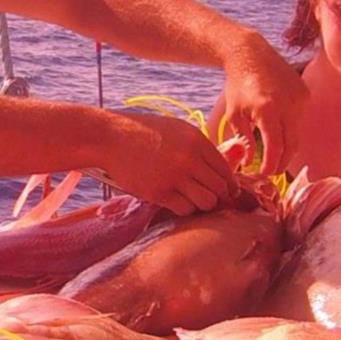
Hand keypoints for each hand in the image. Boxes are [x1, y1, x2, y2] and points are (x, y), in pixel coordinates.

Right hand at [101, 110, 236, 215]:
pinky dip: (184, 208)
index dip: (229, 184)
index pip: (226, 170)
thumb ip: (199, 148)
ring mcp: (174, 176)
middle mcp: (189, 158)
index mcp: (197, 141)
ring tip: (192, 199)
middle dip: (219, 197)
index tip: (227, 191)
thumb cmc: (144, 133)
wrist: (111, 137)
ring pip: (206, 202)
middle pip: (220, 189)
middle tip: (210, 198)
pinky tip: (176, 201)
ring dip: (201, 204)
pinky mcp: (159, 192)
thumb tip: (223, 169)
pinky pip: (185, 209)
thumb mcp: (178, 130)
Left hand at [221, 33, 307, 175]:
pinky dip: (290, 128)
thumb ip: (243, 140)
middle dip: (282, 162)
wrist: (251, 54)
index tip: (264, 175)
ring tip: (273, 153)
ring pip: (297, 133)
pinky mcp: (305, 94)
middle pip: (291, 145)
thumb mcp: (234, 115)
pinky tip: (278, 128)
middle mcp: (288, 104)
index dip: (271, 166)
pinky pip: (300, 119)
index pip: (275, 148)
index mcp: (268, 110)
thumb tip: (251, 162)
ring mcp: (300, 98)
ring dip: (286, 145)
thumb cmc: (238, 86)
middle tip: (271, 171)